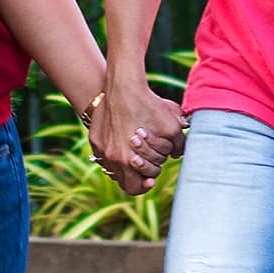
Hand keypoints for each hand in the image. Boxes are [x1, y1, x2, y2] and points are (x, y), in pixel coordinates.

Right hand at [88, 77, 185, 191]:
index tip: (152, 178)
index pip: (134, 188)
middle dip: (139, 173)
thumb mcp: (171, 126)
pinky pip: (105, 153)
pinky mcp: (94, 137)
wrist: (122, 85)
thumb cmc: (147, 105)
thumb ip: (178, 146)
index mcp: (126, 160)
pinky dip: (116, 151)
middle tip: (148, 160)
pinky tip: (126, 141)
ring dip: (127, 164)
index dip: (145, 185)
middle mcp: (109, 157)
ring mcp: (99, 148)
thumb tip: (179, 155)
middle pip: (124, 180)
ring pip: (114, 167)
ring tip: (138, 152)